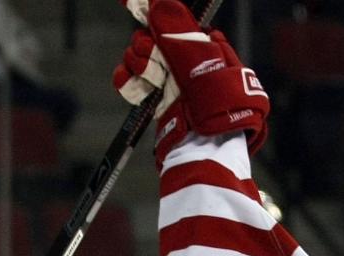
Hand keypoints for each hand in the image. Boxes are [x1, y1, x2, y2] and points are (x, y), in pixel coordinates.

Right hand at [114, 0, 268, 165]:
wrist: (210, 152)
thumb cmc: (218, 107)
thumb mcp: (198, 60)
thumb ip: (176, 31)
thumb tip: (158, 1)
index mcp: (209, 49)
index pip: (177, 22)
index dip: (155, 11)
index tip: (135, 3)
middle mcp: (191, 65)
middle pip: (155, 39)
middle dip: (147, 44)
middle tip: (149, 54)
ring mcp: (176, 85)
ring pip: (143, 59)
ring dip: (137, 62)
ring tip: (146, 75)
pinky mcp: (162, 104)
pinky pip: (137, 83)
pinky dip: (128, 80)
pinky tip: (125, 80)